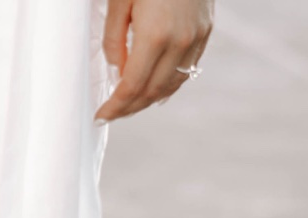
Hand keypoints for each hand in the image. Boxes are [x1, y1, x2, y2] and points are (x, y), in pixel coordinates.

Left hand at [96, 0, 213, 121]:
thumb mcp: (119, 2)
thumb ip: (116, 39)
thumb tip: (117, 69)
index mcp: (154, 36)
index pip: (131, 86)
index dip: (115, 106)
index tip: (100, 115)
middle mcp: (180, 42)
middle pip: (152, 91)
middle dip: (130, 108)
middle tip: (112, 115)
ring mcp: (197, 37)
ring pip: (172, 83)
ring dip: (150, 99)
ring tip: (130, 106)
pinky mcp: (206, 31)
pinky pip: (188, 69)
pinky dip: (170, 84)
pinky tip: (157, 90)